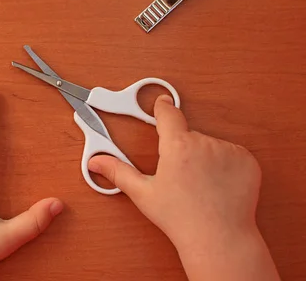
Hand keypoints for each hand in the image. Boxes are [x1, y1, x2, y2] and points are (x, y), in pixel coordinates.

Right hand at [88, 95, 278, 280]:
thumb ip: (118, 172)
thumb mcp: (143, 194)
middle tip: (179, 175)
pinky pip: (231, 154)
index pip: (168, 113)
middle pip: (188, 135)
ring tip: (199, 185)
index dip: (162, 108)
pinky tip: (217, 186)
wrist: (218, 238)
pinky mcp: (246, 161)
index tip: (161, 104)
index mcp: (177, 145)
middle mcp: (204, 142)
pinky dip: (225, 166)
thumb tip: (96, 162)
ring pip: (210, 145)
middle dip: (183, 149)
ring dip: (204, 158)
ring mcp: (228, 150)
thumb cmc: (181, 219)